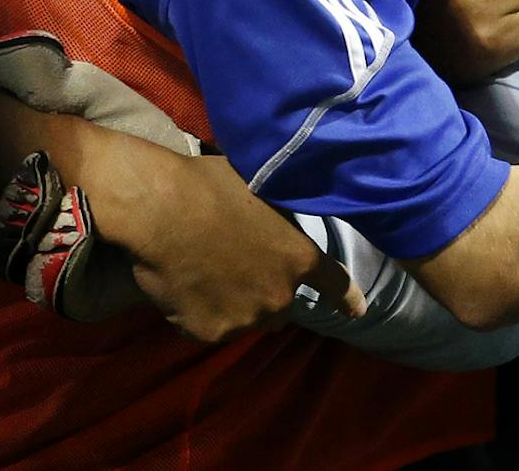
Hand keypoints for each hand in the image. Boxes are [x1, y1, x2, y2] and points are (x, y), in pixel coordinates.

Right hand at [75, 129, 358, 342]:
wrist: (161, 210)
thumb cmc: (212, 186)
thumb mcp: (263, 194)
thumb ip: (280, 221)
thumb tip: (280, 219)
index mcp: (300, 258)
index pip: (336, 285)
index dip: (348, 299)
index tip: (357, 312)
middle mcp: (280, 296)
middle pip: (281, 306)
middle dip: (267, 293)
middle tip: (240, 269)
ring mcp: (244, 319)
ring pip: (246, 320)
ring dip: (236, 306)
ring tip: (209, 277)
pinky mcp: (208, 333)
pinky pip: (210, 328)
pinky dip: (201, 315)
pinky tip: (185, 287)